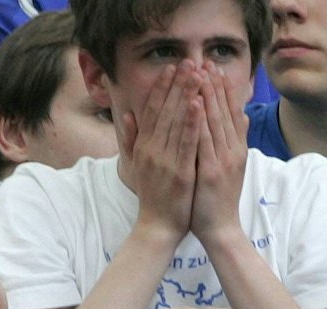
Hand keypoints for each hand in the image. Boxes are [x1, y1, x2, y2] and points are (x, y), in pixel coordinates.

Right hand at [121, 60, 198, 238]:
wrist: (156, 228)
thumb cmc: (152, 198)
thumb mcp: (138, 166)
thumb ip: (132, 140)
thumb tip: (128, 116)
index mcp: (143, 147)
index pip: (152, 111)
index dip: (162, 88)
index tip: (171, 68)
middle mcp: (151, 151)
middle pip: (165, 111)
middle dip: (177, 84)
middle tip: (188, 61)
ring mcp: (165, 161)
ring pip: (176, 122)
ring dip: (186, 95)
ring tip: (196, 74)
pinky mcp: (179, 172)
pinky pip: (186, 143)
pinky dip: (191, 123)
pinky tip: (197, 104)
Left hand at [190, 63, 248, 243]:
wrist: (221, 231)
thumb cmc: (220, 201)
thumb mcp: (232, 168)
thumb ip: (236, 141)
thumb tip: (243, 116)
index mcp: (236, 150)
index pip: (230, 114)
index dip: (222, 90)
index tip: (214, 70)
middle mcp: (232, 151)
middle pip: (223, 112)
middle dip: (214, 86)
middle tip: (206, 62)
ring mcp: (223, 160)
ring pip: (215, 122)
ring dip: (207, 96)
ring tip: (200, 73)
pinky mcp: (211, 171)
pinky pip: (204, 141)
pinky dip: (199, 120)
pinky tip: (195, 103)